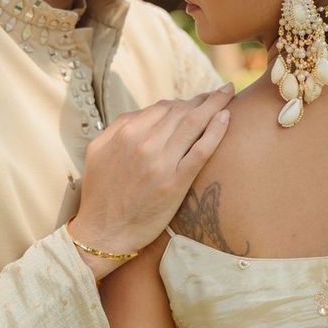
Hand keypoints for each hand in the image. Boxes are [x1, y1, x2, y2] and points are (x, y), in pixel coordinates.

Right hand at [69, 85, 233, 273]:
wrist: (103, 233)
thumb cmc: (101, 194)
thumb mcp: (99, 151)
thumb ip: (119, 127)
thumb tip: (144, 113)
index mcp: (125, 133)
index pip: (163, 107)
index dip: (184, 101)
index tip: (198, 101)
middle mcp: (143, 143)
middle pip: (182, 111)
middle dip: (204, 100)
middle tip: (221, 93)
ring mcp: (161, 162)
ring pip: (193, 123)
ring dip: (215, 105)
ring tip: (229, 95)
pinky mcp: (175, 183)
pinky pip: (201, 150)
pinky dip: (216, 131)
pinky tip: (227, 117)